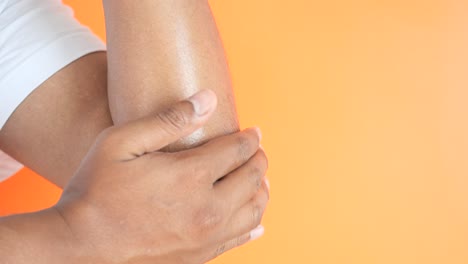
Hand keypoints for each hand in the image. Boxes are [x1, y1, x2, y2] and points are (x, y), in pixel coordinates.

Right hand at [54, 90, 268, 263]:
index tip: (254, 131)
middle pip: (252, 179)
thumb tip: (208, 98)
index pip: (238, 151)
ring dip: (261, 190)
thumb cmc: (95, 190)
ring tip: (258, 179)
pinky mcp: (199, 257)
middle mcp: (206, 209)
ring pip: (254, 211)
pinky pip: (240, 239)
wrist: (79, 246)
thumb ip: (168, 120)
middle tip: (257, 150)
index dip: (250, 138)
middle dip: (259, 159)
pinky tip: (255, 220)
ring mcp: (205, 237)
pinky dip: (253, 224)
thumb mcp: (122, 142)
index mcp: (190, 176)